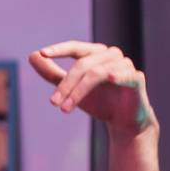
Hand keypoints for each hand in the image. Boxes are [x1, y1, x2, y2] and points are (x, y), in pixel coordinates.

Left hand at [29, 41, 156, 136]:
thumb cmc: (99, 102)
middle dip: (65, 84)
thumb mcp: (71, 88)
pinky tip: (109, 78)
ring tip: (65, 109)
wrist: (124, 122)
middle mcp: (111, 55)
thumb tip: (33, 56)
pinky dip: (117, 75)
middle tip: (53, 102)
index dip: (59, 49)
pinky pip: (125, 75)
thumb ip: (53, 73)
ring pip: (96, 73)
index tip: (42, 53)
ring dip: (78, 92)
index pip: (75, 47)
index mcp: (96, 54)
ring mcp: (125, 65)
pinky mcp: (137, 78)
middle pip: (82, 64)